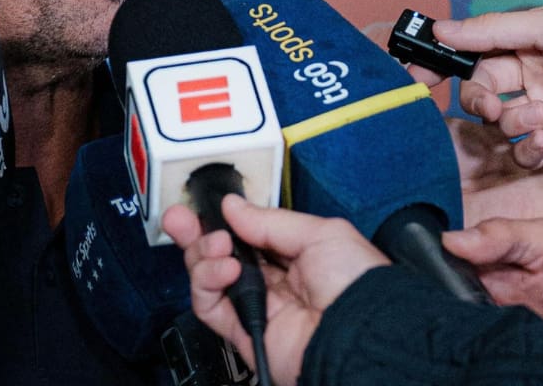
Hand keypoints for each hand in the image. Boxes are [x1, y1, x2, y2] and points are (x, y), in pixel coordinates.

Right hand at [161, 195, 388, 385]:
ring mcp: (257, 305)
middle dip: (196, 232)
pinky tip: (226, 269)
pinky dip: (207, 283)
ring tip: (219, 245)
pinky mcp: (243, 330)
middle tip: (180, 217)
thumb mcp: (321, 233)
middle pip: (219, 253)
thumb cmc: (358, 287)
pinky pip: (209, 306)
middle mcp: (273, 280)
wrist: (361, 336)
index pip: (246, 233)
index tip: (208, 205)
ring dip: (202, 254)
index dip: (224, 218)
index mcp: (295, 255)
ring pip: (208, 276)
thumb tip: (233, 207)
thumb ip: (271, 220)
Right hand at [411, 5, 542, 167]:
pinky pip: (524, 152)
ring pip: (498, 125)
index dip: (440, 63)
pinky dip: (526, 150)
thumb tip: (442, 29)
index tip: (415, 77)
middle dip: (477, 100)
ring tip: (539, 118)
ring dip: (509, 124)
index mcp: (526, 43)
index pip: (471, 52)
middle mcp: (532, 76)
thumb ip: (493, 31)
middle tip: (490, 106)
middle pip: (478, 91)